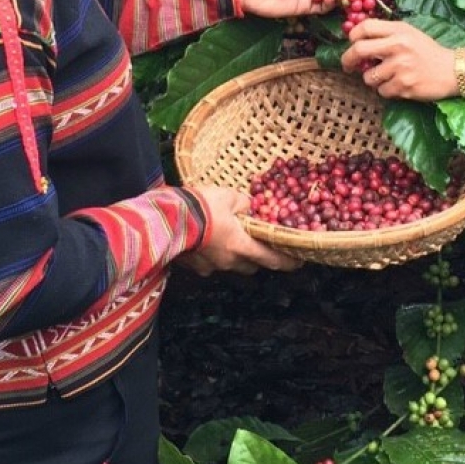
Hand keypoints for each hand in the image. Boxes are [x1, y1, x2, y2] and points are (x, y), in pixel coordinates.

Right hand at [178, 186, 301, 274]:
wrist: (165, 220)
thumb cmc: (201, 207)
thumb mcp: (227, 196)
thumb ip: (242, 202)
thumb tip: (249, 205)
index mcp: (241, 246)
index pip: (271, 259)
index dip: (287, 261)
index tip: (298, 261)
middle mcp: (228, 262)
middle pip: (251, 266)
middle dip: (257, 258)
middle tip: (259, 244)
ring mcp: (208, 267)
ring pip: (229, 265)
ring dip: (234, 257)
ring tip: (229, 239)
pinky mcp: (192, 267)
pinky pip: (208, 264)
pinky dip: (212, 254)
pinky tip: (205, 240)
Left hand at [341, 19, 464, 100]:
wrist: (453, 70)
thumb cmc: (428, 51)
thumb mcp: (409, 33)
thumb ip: (387, 33)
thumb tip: (357, 39)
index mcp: (399, 30)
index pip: (365, 27)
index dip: (353, 35)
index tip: (351, 43)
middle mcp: (398, 46)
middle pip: (359, 49)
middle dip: (348, 59)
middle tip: (347, 66)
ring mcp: (401, 67)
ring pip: (369, 77)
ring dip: (373, 80)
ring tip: (388, 77)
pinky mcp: (404, 86)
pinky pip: (382, 91)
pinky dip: (387, 91)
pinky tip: (399, 85)